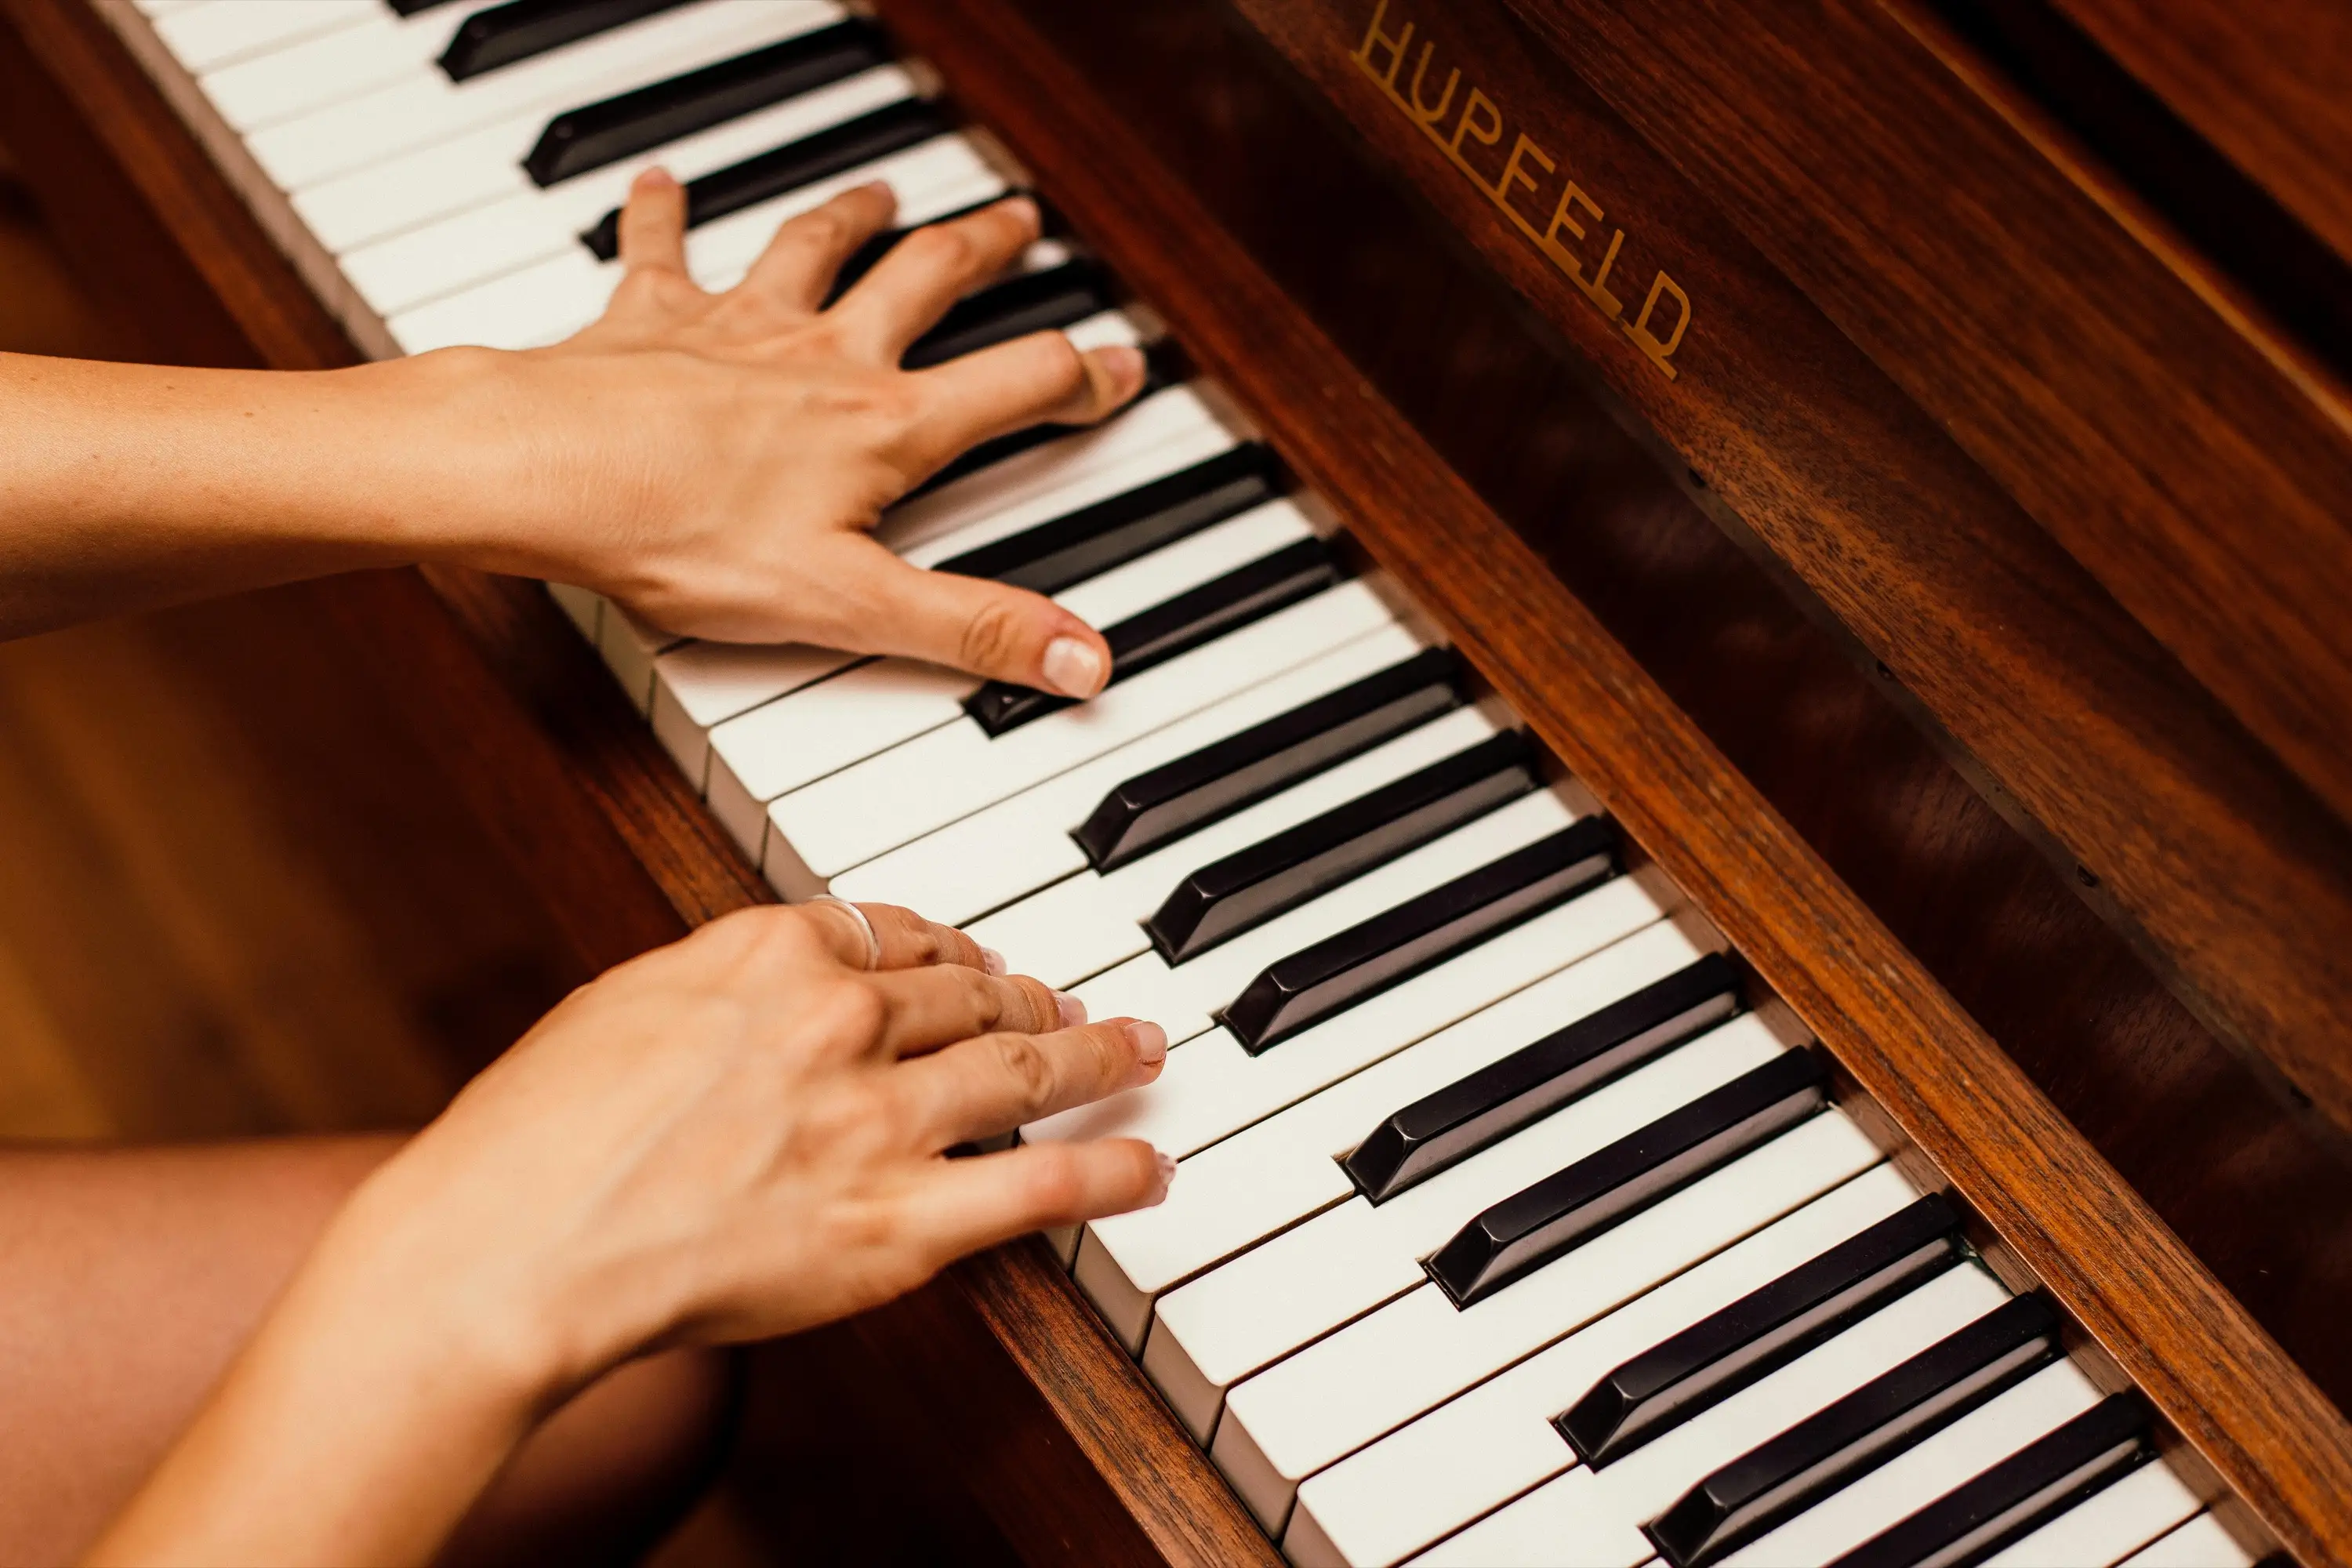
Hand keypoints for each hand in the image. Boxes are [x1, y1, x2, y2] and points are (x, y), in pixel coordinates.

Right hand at [87, 902, 1170, 1565]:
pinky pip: (1043, 1188)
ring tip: (1140, 1048)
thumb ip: (719, 987)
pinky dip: (1112, 1171)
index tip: (969, 959)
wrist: (512, 1247)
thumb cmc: (534, 1139)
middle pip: (974, 993)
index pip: (896, 933)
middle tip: (1072, 999)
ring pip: (1029, 1067)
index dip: (949, 949)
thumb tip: (766, 989)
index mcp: (772, 953)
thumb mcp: (624, 1009)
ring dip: (1099, 1055)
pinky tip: (1150, 1161)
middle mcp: (844, 1021)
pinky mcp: (900, 1223)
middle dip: (1035, 993)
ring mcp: (882, 1121)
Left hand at [470, 175, 1148, 698]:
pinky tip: (661, 182)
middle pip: (925, 281)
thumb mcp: (849, 606)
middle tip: (1018, 222)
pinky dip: (663, 212)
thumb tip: (1081, 660)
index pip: (1013, 388)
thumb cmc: (681, 535)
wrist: (542, 473)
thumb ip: (970, 628)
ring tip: (884, 194)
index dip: (1080, 378)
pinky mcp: (652, 318)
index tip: (1119, 365)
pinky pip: (661, 248)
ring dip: (856, 216)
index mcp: (882, 426)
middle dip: (983, 251)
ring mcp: (737, 326)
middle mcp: (822, 357)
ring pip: (815, 250)